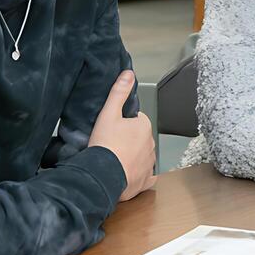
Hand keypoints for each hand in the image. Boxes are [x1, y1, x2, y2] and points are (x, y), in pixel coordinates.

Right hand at [88, 70, 156, 201]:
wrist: (103, 175)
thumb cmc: (106, 144)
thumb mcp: (108, 113)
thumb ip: (119, 93)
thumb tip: (129, 73)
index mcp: (144, 126)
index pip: (136, 120)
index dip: (123, 123)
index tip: (112, 129)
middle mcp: (151, 144)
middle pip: (139, 138)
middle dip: (128, 140)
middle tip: (111, 144)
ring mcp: (149, 164)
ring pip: (142, 156)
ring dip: (132, 157)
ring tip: (115, 159)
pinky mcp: (145, 181)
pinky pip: (145, 176)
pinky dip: (137, 175)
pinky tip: (127, 174)